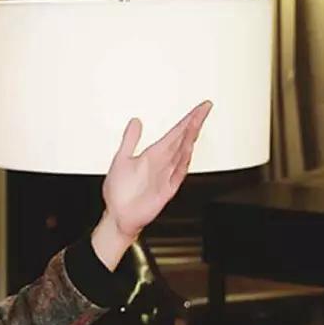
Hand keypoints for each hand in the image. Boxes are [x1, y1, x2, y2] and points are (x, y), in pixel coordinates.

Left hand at [102, 99, 212, 239]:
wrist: (118, 216)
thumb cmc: (120, 192)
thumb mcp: (121, 158)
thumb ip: (130, 140)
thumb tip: (135, 121)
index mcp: (153, 155)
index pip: (175, 133)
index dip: (187, 120)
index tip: (199, 108)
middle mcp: (163, 164)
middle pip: (182, 140)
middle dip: (194, 124)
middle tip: (204, 108)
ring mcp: (167, 176)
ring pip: (182, 153)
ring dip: (190, 138)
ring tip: (197, 123)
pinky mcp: (167, 189)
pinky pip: (178, 173)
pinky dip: (183, 161)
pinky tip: (188, 149)